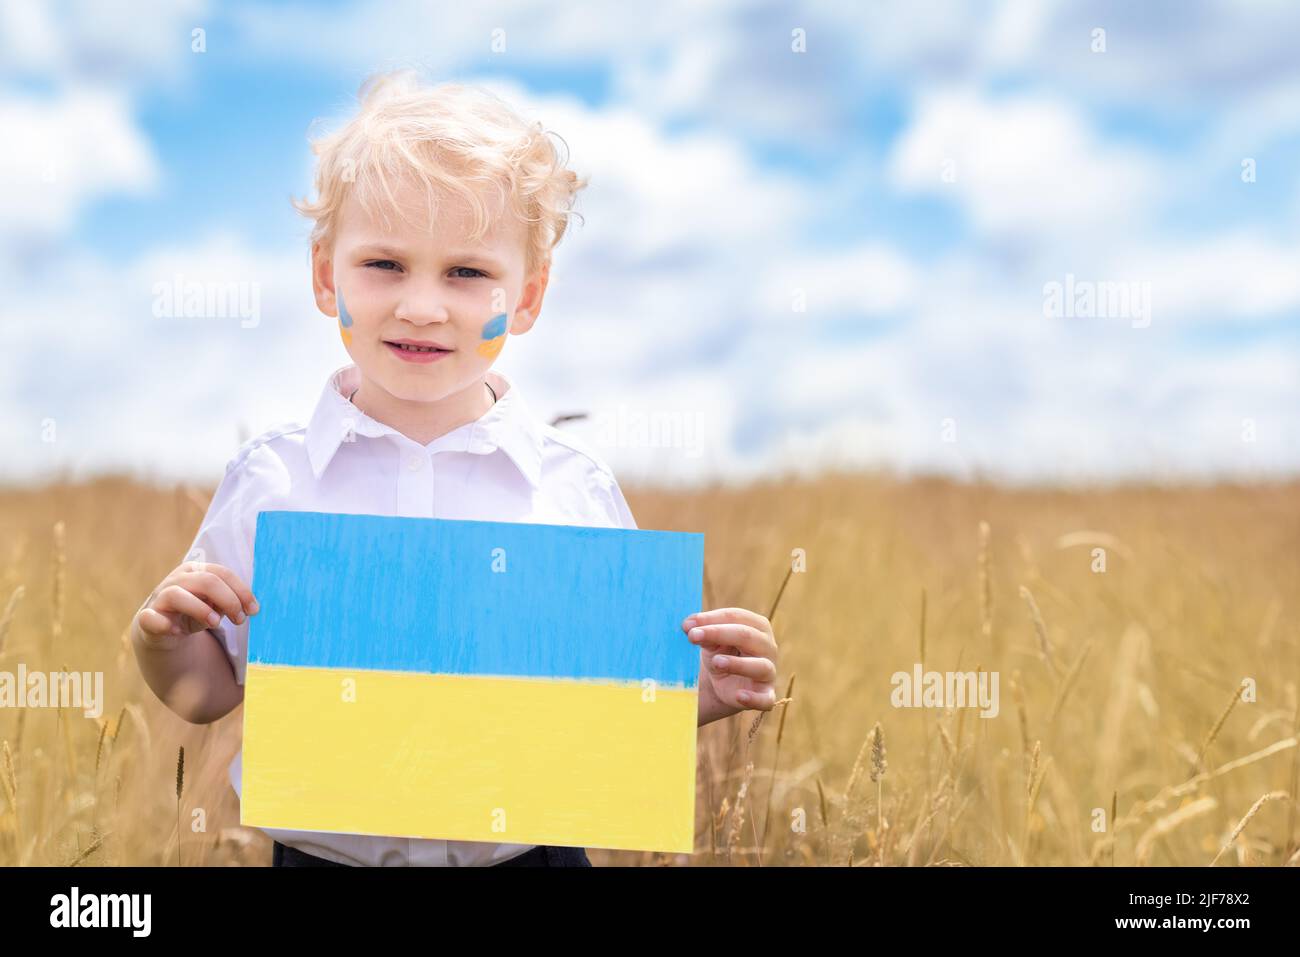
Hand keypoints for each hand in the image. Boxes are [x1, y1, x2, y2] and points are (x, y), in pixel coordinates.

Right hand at [135, 561, 258, 647]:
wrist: (162, 628)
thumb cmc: (193, 611)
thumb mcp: (214, 605)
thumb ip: (227, 602)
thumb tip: (245, 608)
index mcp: (196, 571)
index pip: (222, 573)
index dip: (241, 591)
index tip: (254, 610)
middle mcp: (177, 579)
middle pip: (206, 581)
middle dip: (229, 600)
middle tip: (240, 620)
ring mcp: (159, 597)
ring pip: (177, 594)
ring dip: (200, 609)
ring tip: (215, 623)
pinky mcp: (146, 618)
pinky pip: (151, 618)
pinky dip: (165, 624)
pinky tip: (178, 632)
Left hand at [683, 607, 777, 725]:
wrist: (724, 683)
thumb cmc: (721, 653)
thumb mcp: (711, 642)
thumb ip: (703, 633)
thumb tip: (688, 625)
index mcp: (757, 626)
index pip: (737, 616)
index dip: (712, 618)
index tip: (688, 624)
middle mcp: (768, 646)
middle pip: (747, 636)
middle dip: (719, 634)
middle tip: (693, 636)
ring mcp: (769, 671)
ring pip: (760, 666)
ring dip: (738, 664)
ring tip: (716, 662)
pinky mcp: (766, 694)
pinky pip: (765, 699)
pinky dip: (754, 699)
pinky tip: (740, 696)